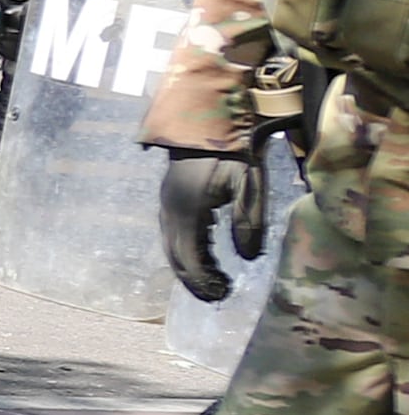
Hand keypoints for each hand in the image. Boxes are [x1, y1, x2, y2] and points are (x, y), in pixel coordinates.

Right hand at [159, 146, 270, 301]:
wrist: (207, 121)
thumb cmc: (232, 153)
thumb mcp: (247, 186)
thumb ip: (247, 222)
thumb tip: (248, 258)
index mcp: (187, 213)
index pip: (189, 259)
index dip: (204, 280)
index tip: (224, 292)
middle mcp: (170, 214)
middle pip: (175, 259)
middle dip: (195, 281)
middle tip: (220, 293)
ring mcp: (167, 207)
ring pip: (172, 249)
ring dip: (191, 268)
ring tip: (216, 280)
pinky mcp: (171, 201)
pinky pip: (174, 236)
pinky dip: (189, 253)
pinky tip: (208, 255)